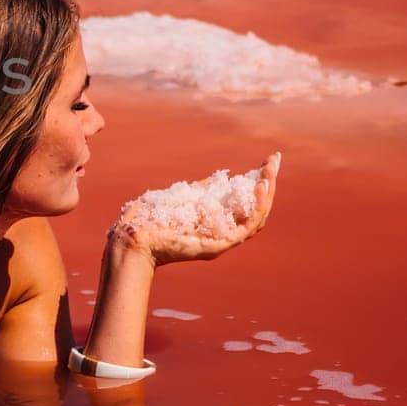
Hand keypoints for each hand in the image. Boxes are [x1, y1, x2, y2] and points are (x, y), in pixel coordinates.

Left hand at [110, 153, 279, 267]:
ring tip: (270, 171)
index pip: (245, 204)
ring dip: (268, 192)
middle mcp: (221, 233)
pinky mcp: (218, 244)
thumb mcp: (181, 198)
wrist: (130, 238)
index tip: (266, 162)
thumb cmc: (148, 220)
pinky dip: (258, 206)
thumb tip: (219, 177)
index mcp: (214, 224)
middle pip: (256, 210)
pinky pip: (246, 226)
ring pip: (257, 217)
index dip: (258, 184)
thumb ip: (201, 190)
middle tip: (275, 161)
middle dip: (268, 183)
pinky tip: (260, 186)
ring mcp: (221, 241)